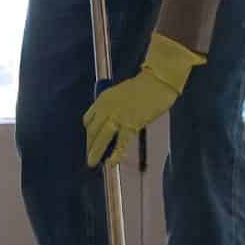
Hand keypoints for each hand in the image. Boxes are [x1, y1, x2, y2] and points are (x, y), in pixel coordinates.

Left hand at [82, 34, 205, 167]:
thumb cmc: (143, 86)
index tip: (91, 141)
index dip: (89, 133)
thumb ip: (113, 107)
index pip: (88, 120)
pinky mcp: (130, 124)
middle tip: (90, 157)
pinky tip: (112, 163)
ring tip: (93, 163)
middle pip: (92, 131)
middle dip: (90, 145)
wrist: (156, 81)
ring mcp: (117, 117)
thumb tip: (112, 123)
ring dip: (96, 152)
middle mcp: (106, 108)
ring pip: (101, 138)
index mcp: (102, 99)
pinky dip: (115, 154)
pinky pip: (120, 143)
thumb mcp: (120, 94)